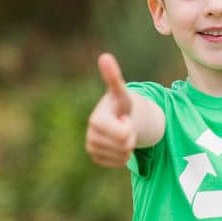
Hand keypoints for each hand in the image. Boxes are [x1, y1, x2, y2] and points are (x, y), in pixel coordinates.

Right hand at [86, 53, 135, 167]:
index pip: (122, 135)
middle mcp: (90, 135)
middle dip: (131, 137)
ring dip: (128, 147)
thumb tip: (105, 56)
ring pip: (122, 156)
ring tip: (122, 132)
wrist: (118, 117)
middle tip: (124, 125)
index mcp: (96, 120)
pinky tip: (119, 143)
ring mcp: (92, 147)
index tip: (124, 118)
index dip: (129, 128)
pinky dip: (124, 156)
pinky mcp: (96, 157)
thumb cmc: (121, 103)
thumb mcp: (122, 92)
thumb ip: (114, 78)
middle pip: (124, 146)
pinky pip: (118, 164)